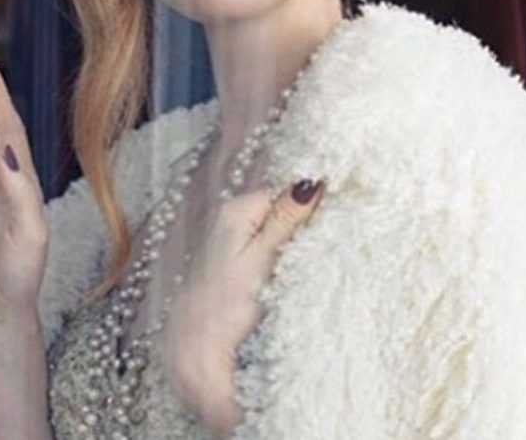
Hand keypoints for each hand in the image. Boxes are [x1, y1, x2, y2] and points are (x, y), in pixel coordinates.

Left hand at [161, 179, 325, 436]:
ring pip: (275, 229)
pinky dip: (280, 255)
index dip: (309, 205)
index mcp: (236, 209)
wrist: (196, 343)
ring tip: (302, 262)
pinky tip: (286, 272)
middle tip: (318, 246)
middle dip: (302, 224)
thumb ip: (285, 220)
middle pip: (279, 208)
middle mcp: (230, 217)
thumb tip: (311, 182)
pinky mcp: (234, 260)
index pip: (284, 192)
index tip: (329, 224)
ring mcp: (231, 238)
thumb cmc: (227, 302)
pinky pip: (266, 246)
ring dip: (292, 242)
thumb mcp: (262, 257)